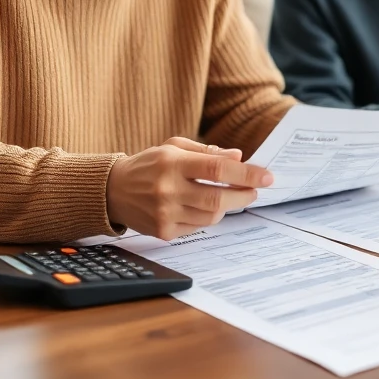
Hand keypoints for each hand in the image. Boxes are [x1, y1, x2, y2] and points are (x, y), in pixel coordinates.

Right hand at [106, 138, 273, 240]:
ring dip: (226, 205)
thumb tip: (238, 157)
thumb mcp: (174, 148)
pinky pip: (198, 226)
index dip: (246, 173)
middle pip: (218, 197)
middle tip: (255, 190)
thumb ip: (207, 152)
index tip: (266, 176)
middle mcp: (168, 189)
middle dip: (243, 194)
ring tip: (227, 195)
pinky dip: (207, 216)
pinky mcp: (163, 231)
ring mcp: (165, 213)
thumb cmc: (149, 165)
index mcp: (172, 163)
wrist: (113, 191)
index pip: (217, 168)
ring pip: (211, 215)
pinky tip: (202, 206)